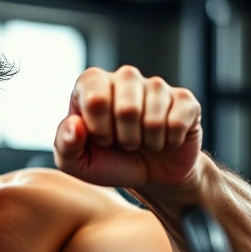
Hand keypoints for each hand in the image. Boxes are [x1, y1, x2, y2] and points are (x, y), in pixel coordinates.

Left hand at [54, 66, 202, 188]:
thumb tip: (76, 125)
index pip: (94, 97)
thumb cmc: (109, 162)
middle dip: (124, 139)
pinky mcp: (185, 99)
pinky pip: (177, 122)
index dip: (98, 127)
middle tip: (124, 143)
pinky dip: (168, 142)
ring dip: (146, 143)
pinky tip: (164, 140)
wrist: (149, 175)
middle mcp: (125, 76)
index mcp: (93, 84)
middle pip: (126, 109)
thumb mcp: (77, 163)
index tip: (101, 139)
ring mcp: (156, 85)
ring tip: (143, 142)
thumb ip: (65, 146)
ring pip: (152, 118)